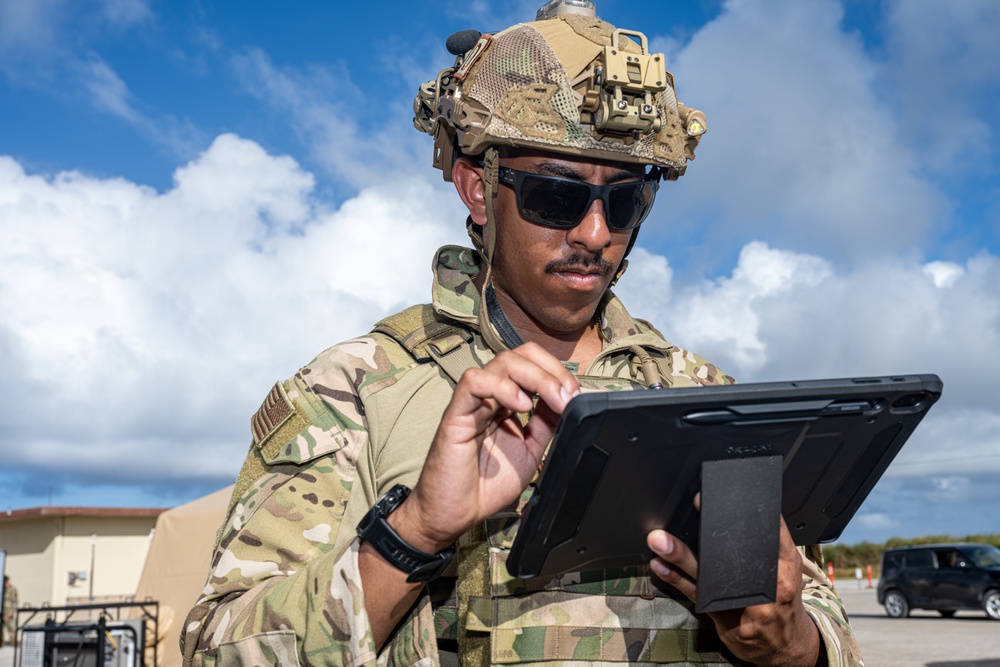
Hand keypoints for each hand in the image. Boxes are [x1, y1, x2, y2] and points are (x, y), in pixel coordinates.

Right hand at [394, 342, 579, 551]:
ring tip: (554, 399)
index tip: (576, 395)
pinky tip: (522, 406)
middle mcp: (489, 396)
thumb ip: (545, 424)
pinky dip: (502, 387)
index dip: (557, 373)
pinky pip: (474, 382)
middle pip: (519, 355)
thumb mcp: (530, 451)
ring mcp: (471, 403)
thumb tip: (568, 400)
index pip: (531, 364)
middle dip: (551, 369)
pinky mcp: (456, 415)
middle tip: (569, 394)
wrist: (456, 514)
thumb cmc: (485, 486)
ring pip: (501, 362)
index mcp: (505, 402)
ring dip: (536, 376)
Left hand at [646, 500, 821, 666]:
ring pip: (705, 577)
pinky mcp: (724, 618)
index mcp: (785, 566)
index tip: (702, 500)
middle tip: (673, 525)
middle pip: (726, 558)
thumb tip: (746, 509)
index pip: (761, 534)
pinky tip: (660, 566)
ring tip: (659, 542)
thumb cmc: (783, 600)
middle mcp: (766, 588)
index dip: (732, 516)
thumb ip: (770, 541)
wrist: (785, 645)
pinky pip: (696, 595)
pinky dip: (675, 579)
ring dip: (678, 557)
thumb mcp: (787, 567)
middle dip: (697, 539)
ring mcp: (742, 606)